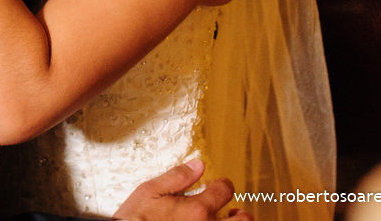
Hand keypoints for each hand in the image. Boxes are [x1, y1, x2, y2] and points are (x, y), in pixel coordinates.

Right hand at [114, 158, 249, 220]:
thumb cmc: (135, 220)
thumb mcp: (150, 191)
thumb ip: (177, 177)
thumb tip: (198, 165)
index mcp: (197, 209)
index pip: (225, 190)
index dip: (223, 184)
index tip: (218, 185)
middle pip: (244, 220)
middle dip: (241, 213)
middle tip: (233, 211)